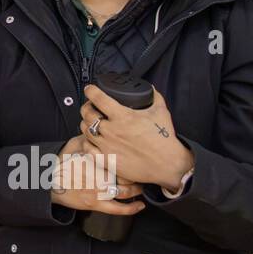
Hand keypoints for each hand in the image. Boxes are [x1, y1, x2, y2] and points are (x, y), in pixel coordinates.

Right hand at [49, 134, 145, 214]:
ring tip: (141, 187)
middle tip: (143, 173)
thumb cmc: (62, 161)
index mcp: (97, 158)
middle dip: (137, 175)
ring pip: (126, 191)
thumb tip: (106, 131)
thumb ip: (93, 138)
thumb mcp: (75, 143)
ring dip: (137, 190)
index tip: (138, 159)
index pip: (123, 158)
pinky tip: (140, 205)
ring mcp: (98, 190)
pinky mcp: (95, 203)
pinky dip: (131, 208)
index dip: (133, 160)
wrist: (50, 180)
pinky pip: (118, 208)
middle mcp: (99, 173)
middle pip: (127, 174)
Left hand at [79, 85, 194, 189]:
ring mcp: (107, 146)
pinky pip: (87, 149)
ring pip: (85, 130)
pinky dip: (87, 142)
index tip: (89, 89)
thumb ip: (154, 97)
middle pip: (87, 113)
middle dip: (86, 107)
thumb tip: (151, 88)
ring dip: (85, 123)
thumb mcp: (161, 112)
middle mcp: (112, 130)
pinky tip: (92, 140)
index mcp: (123, 116)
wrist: (167, 165)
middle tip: (90, 106)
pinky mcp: (107, 160)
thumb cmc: (164, 139)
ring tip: (91, 122)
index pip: (98, 98)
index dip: (90, 90)